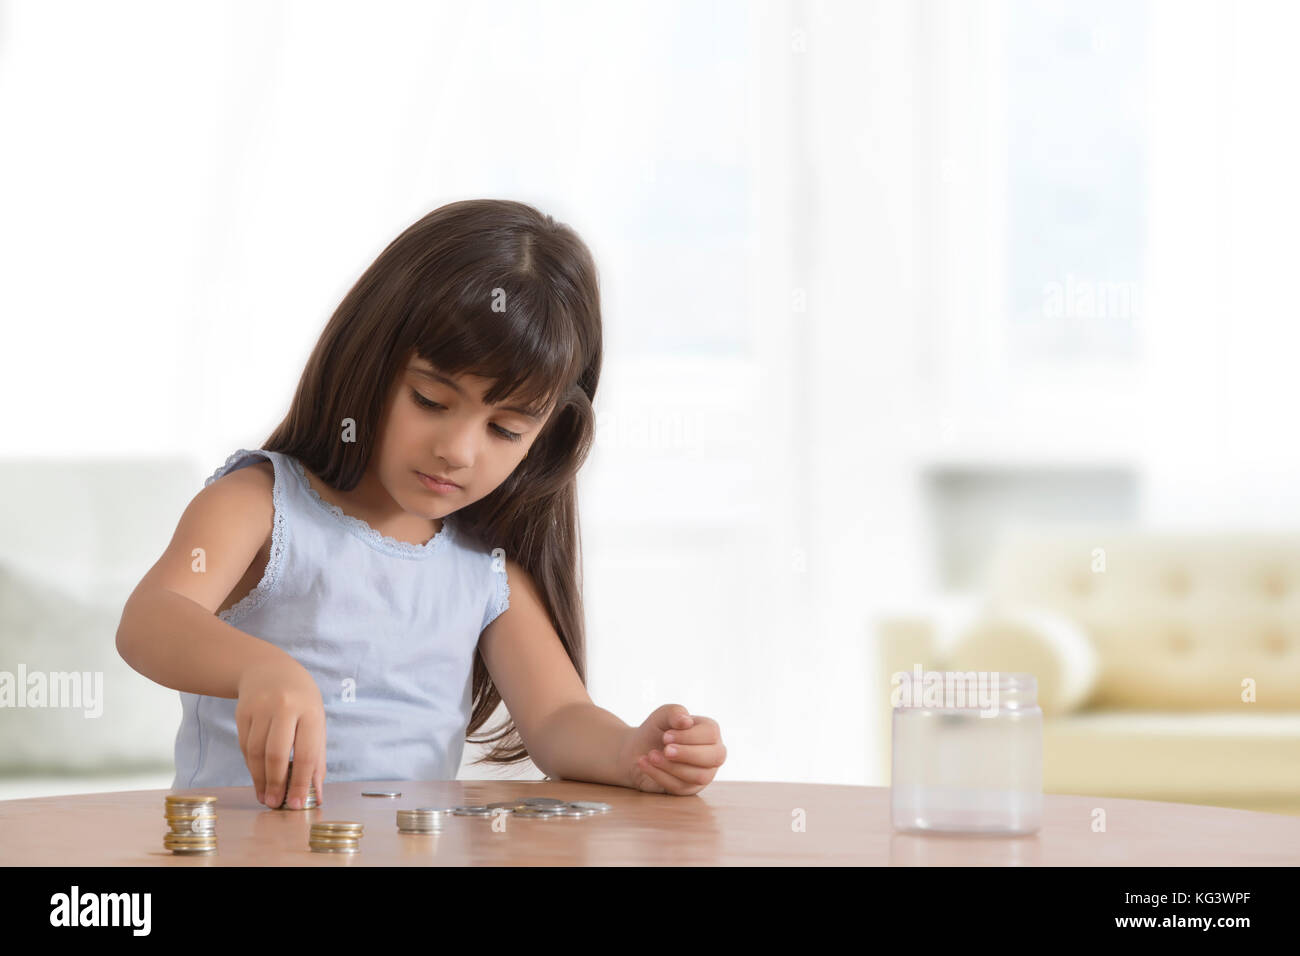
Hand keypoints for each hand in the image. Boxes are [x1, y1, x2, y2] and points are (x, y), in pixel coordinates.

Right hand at [235, 654, 326, 808]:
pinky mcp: (242, 712)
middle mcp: (285, 707)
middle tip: (275, 804)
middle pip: (276, 754)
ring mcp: (260, 708)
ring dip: (260, 779)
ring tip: (266, 796)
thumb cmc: (301, 701)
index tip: (297, 804)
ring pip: (256, 752)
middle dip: (275, 784)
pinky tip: (258, 777)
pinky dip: (251, 766)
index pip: (305, 753)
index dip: (300, 783)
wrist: (270, 670)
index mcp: (310, 710)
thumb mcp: (316, 721)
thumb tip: (316, 794)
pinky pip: (245, 746)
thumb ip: (316, 757)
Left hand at [619, 703, 725, 794]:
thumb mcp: (662, 715)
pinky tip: (645, 763)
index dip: (689, 736)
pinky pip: (680, 787)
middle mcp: (712, 754)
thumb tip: (686, 722)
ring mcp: (703, 773)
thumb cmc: (656, 730)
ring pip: (699, 776)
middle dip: (687, 754)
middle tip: (665, 749)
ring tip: (651, 756)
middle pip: (714, 757)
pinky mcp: (688, 789)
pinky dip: (659, 775)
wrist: (637, 750)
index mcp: (710, 732)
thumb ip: (675, 712)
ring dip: (672, 767)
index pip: (711, 734)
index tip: (666, 735)